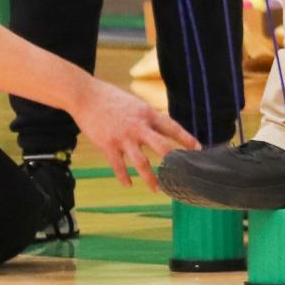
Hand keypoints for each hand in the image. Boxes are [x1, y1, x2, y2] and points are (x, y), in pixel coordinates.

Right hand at [71, 77, 198, 186]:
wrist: (85, 95)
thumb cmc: (111, 99)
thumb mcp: (135, 103)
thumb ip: (147, 117)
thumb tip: (162, 127)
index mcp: (147, 113)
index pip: (172, 127)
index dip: (186, 138)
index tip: (198, 149)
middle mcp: (138, 126)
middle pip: (162, 147)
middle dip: (174, 162)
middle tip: (183, 175)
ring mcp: (123, 136)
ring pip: (141, 162)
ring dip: (151, 178)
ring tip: (158, 189)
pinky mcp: (107, 144)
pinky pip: (118, 166)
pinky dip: (124, 177)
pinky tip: (128, 185)